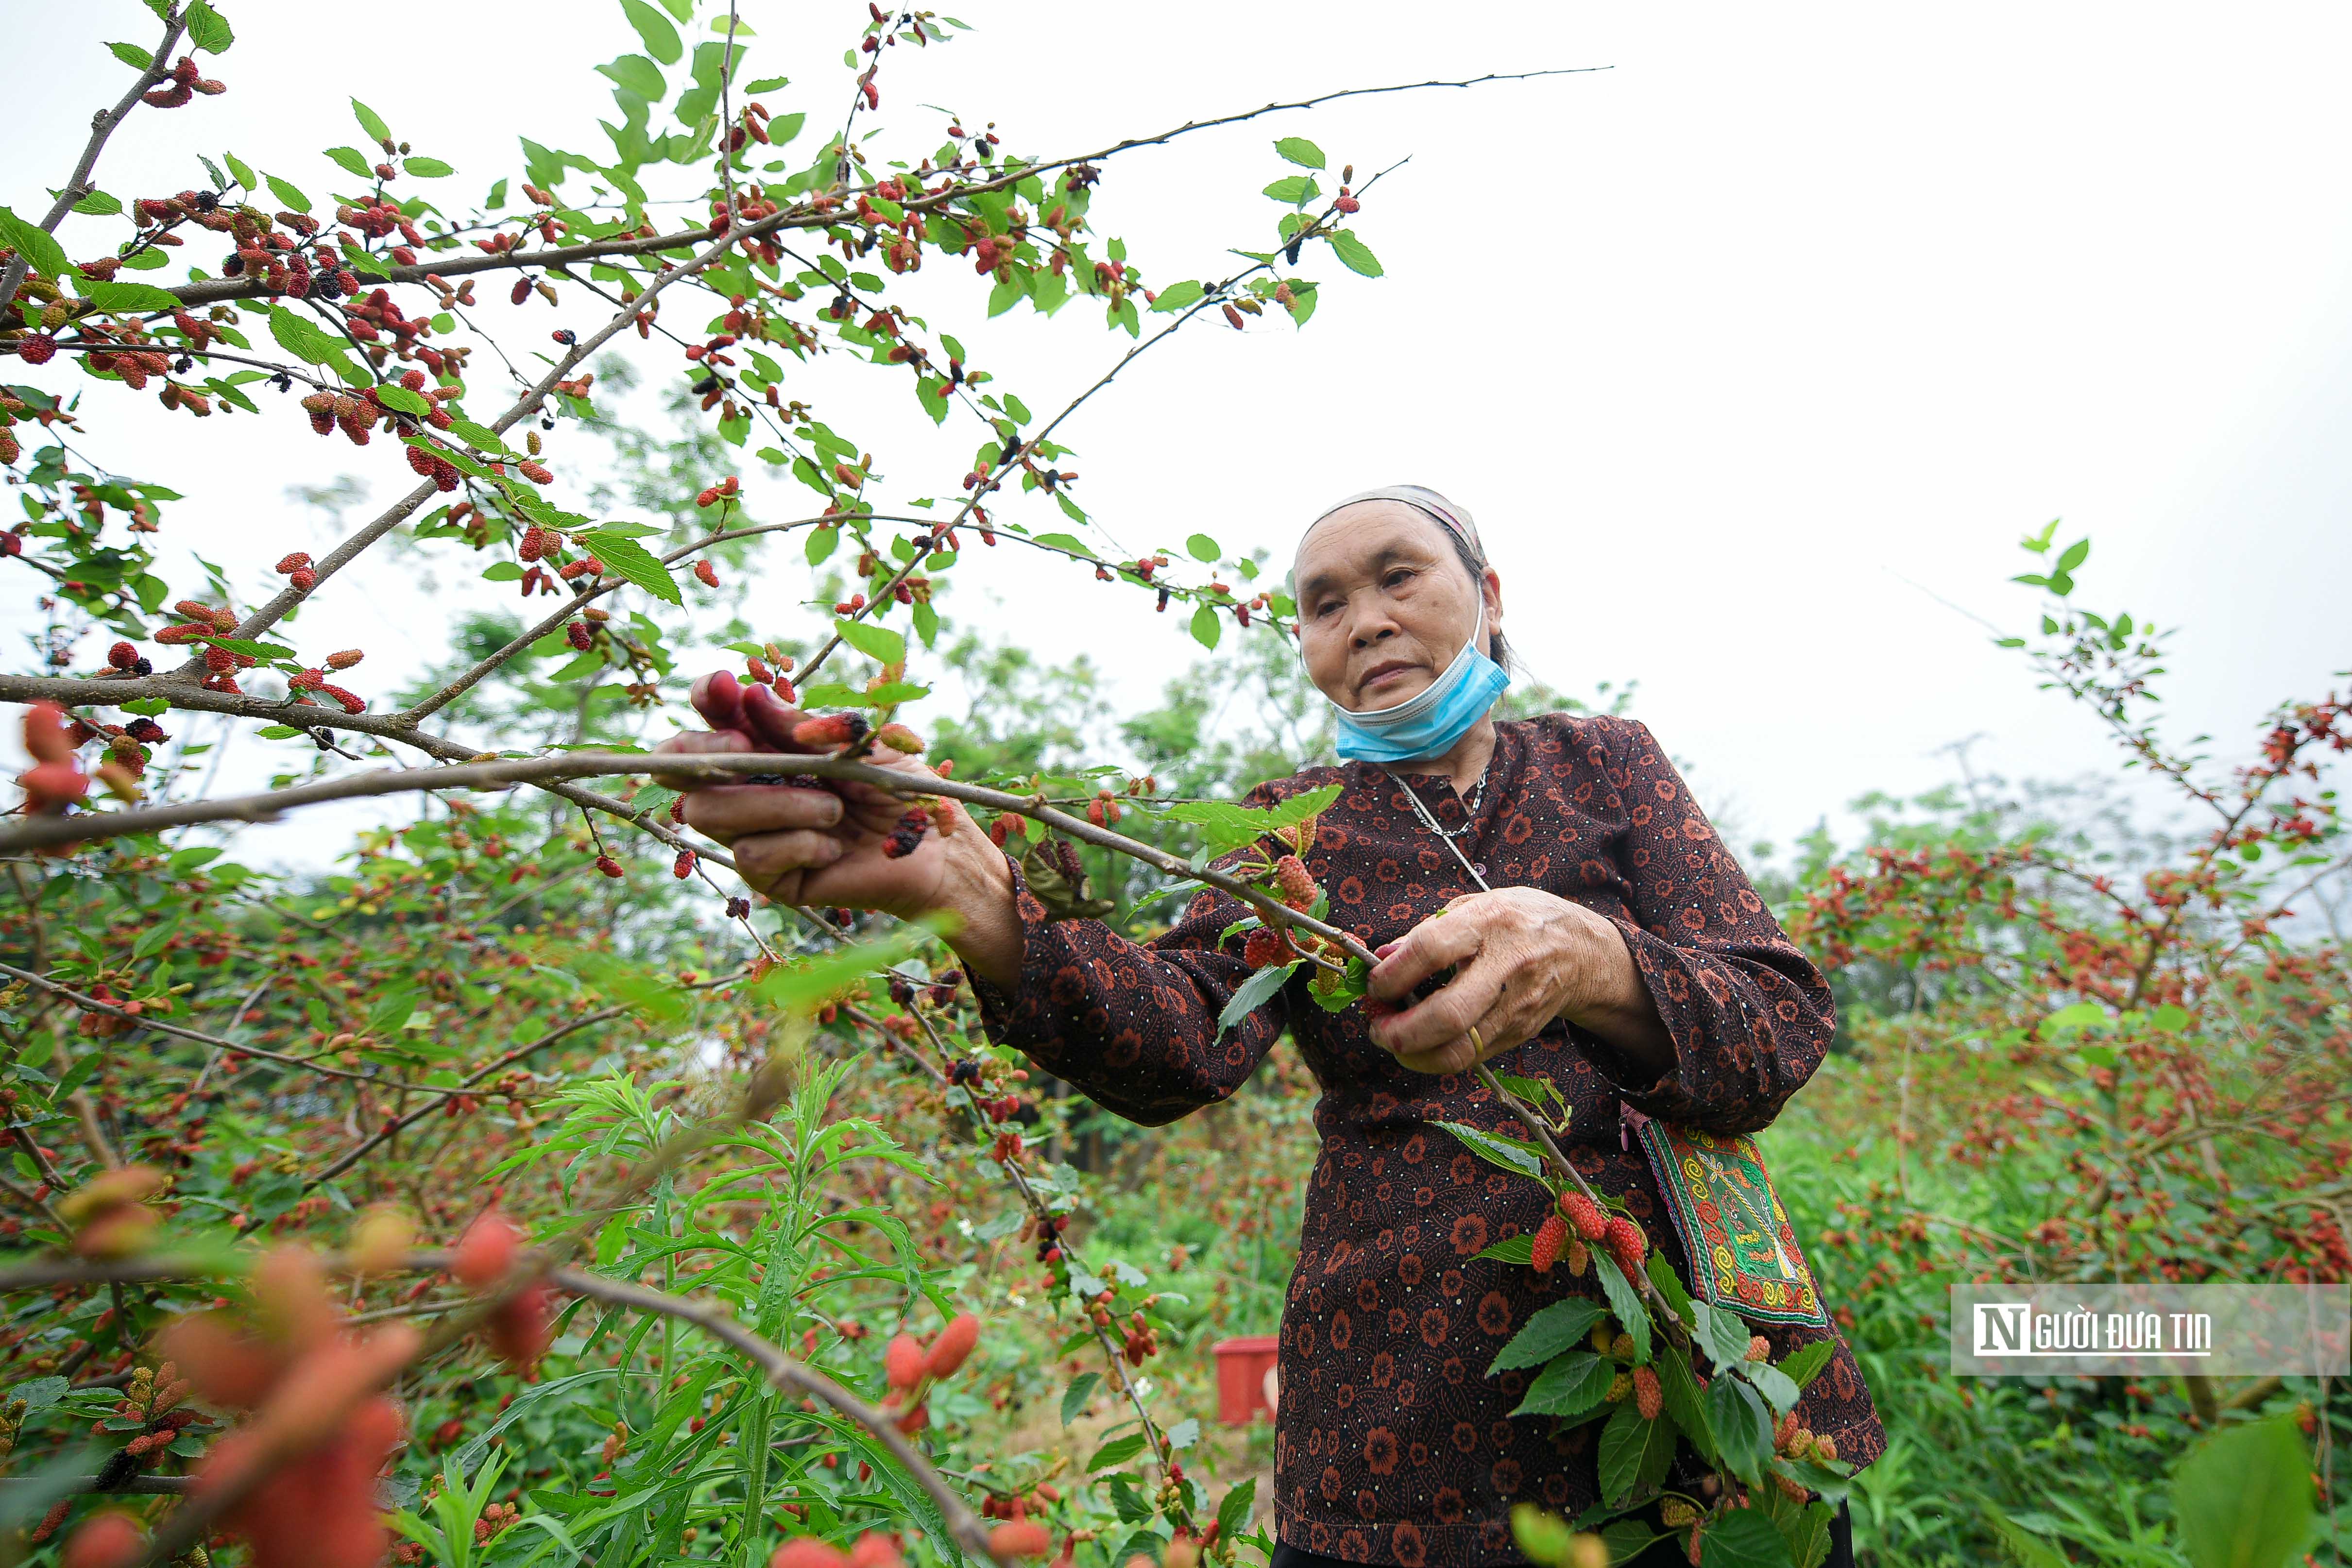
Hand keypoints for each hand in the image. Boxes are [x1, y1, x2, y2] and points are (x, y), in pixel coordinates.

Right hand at [662, 726, 981, 919]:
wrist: (937, 850)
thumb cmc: (900, 790)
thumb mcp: (856, 745)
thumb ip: (802, 727)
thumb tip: (750, 698)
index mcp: (768, 747)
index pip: (713, 719)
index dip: (708, 699)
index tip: (726, 688)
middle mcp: (750, 789)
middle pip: (680, 769)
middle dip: (709, 751)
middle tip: (747, 746)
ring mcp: (755, 835)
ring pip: (711, 814)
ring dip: (777, 804)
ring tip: (834, 809)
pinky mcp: (769, 879)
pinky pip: (752, 856)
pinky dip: (798, 844)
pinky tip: (833, 847)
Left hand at [1364, 887, 1662, 1076]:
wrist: (1583, 950)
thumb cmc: (1518, 921)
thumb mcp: (1475, 906)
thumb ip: (1426, 932)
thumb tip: (1381, 959)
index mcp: (1490, 922)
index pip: (1431, 951)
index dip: (1393, 975)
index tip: (1375, 987)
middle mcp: (1507, 966)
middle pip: (1449, 1015)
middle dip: (1401, 1031)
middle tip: (1377, 1027)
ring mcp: (1517, 1005)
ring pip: (1459, 1050)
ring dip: (1414, 1054)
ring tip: (1393, 1039)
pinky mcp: (1520, 1033)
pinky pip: (1470, 1057)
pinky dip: (1436, 1057)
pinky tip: (1421, 1042)